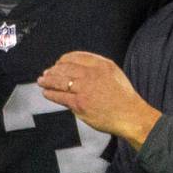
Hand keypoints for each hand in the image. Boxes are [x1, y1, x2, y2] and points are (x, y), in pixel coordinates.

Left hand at [38, 51, 159, 149]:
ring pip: (60, 81)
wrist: (131, 116)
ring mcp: (84, 89)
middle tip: (46, 73)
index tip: (58, 63)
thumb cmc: (123, 97)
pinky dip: (51, 94)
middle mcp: (92, 74)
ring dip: (48, 81)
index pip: (76, 57)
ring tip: (42, 81)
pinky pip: (60, 97)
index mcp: (101, 64)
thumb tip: (78, 68)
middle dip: (53, 70)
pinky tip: (46, 93)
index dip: (63, 60)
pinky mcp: (80, 104)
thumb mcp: (114, 73)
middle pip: (65, 68)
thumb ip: (97, 68)